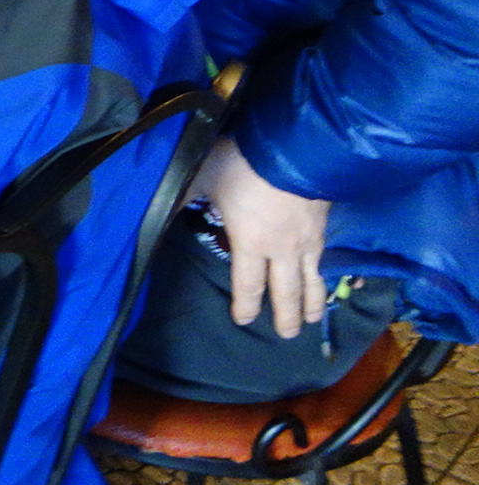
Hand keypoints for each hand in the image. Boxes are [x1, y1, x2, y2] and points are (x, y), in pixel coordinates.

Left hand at [197, 137, 332, 338]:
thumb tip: (157, 208)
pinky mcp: (325, 226)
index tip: (244, 320)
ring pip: (313, 281)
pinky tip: (326, 278)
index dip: (246, 305)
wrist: (295, 149)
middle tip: (289, 335)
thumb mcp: (203, 177)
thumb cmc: (243, 165)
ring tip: (312, 319)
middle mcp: (283, 250)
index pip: (248, 285)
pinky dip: (326, 276)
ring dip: (312, 303)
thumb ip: (183, 195)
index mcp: (251, 243)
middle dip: (287, 316)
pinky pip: (327, 259)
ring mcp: (309, 240)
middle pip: (286, 292)